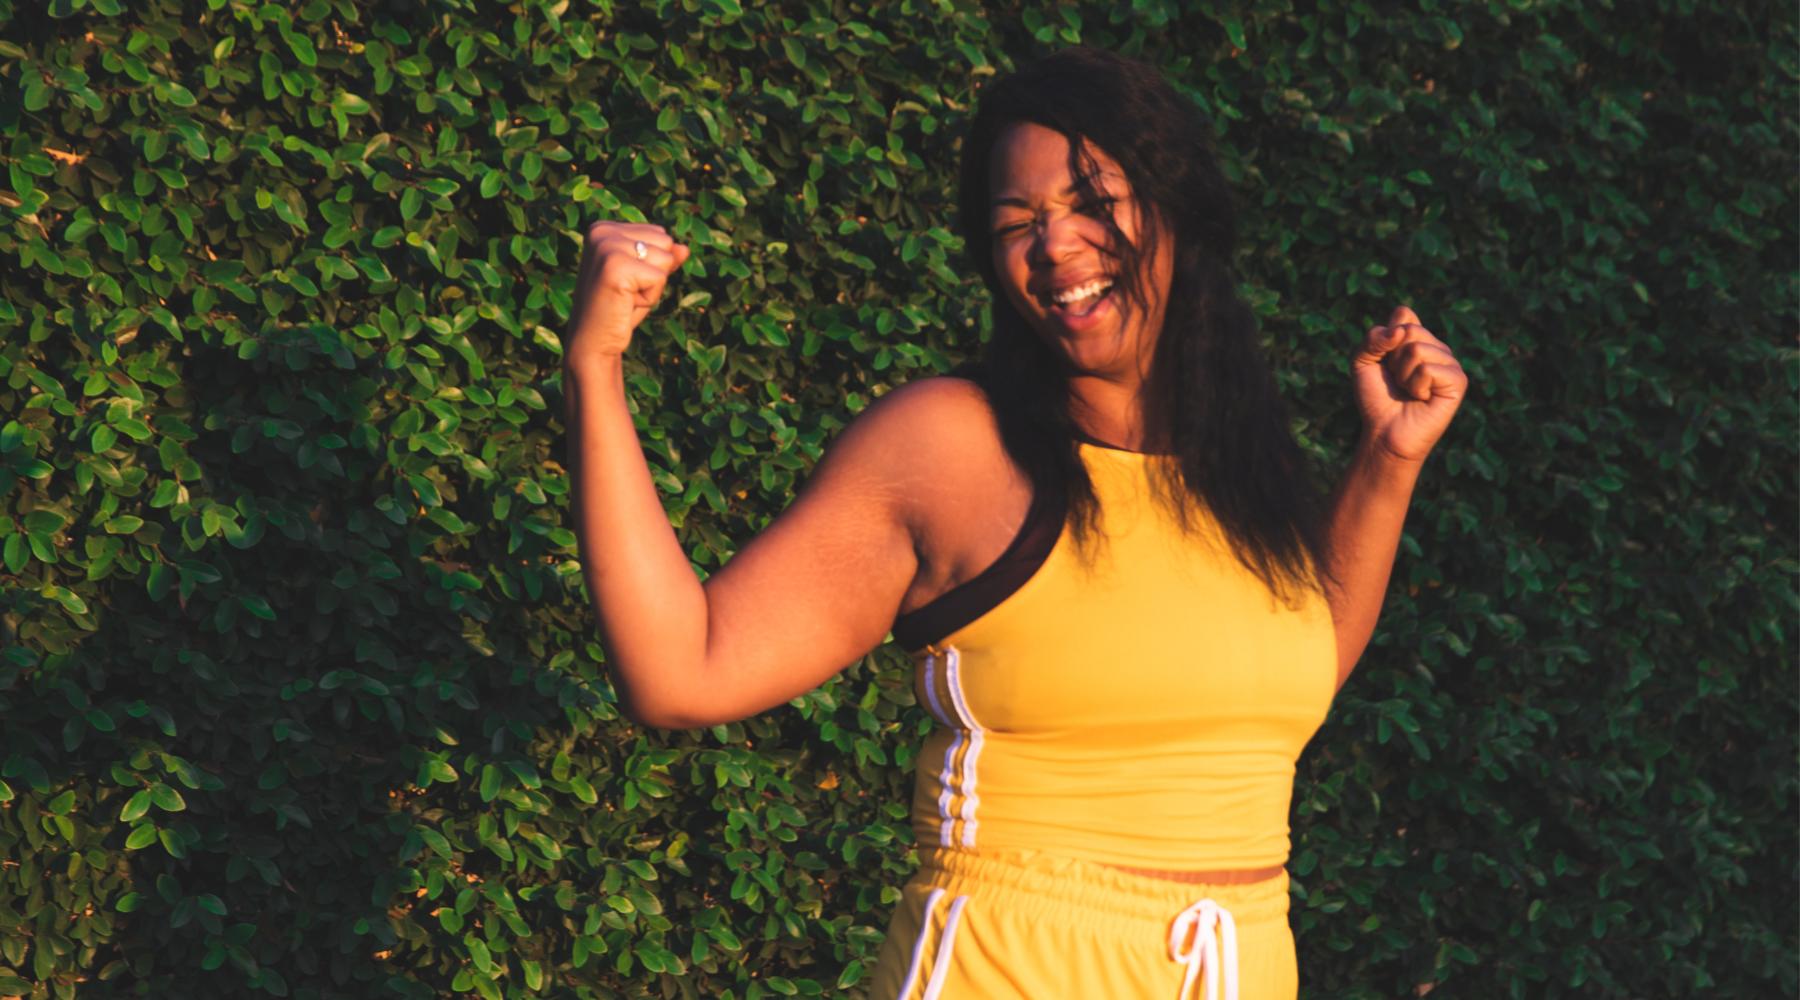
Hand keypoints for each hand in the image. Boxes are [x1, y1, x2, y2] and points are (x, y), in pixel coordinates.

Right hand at [565, 221, 689, 366]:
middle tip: (626, 292)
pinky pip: (660, 278)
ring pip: (666, 259)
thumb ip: (663, 258)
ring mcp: (606, 246)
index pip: (660, 235)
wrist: (593, 344)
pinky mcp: (615, 266)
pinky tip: (626, 304)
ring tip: (626, 297)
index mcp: (604, 228)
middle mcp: (602, 231)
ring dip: (653, 286)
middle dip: (655, 273)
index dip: (651, 265)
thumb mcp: (645, 279)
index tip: (625, 282)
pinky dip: (650, 297)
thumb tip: (684, 248)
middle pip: (666, 242)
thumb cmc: (618, 310)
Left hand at [1351, 305, 1468, 463]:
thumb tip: (1401, 331)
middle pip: (1409, 330)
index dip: (1385, 337)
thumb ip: (1373, 338)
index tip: (1383, 361)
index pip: (1404, 313)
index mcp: (1418, 338)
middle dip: (1393, 359)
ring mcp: (1450, 363)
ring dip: (1403, 374)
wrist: (1384, 433)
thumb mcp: (1362, 361)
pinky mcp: (1458, 381)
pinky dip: (1416, 386)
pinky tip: (1422, 398)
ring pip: (1417, 349)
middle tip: (1398, 380)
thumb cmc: (1376, 399)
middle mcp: (1437, 347)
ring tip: (1409, 390)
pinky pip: (1428, 369)